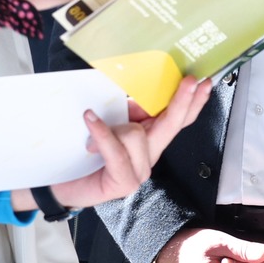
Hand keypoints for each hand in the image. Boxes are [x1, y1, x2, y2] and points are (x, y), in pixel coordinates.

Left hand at [12, 78, 210, 212]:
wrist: (61, 182)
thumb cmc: (83, 153)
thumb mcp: (109, 123)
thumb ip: (127, 112)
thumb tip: (139, 98)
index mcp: (149, 139)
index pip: (177, 119)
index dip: (192, 101)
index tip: (203, 82)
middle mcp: (149, 155)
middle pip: (171, 125)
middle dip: (182, 100)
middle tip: (191, 80)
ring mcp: (139, 171)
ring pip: (136, 134)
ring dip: (111, 127)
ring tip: (89, 129)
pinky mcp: (124, 182)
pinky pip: (115, 150)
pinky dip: (101, 133)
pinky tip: (90, 119)